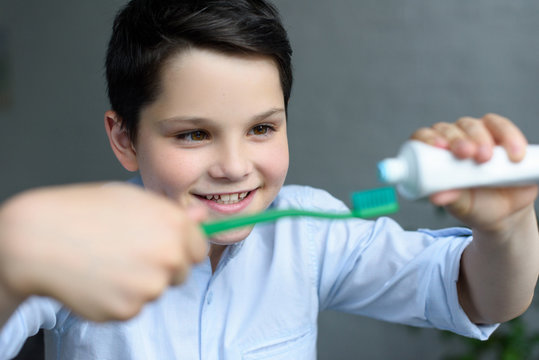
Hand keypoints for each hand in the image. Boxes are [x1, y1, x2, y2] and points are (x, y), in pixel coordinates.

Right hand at [0, 183, 206, 322]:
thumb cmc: (83, 212)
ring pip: (156, 290)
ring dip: (140, 282)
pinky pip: (133, 306)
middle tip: (130, 252)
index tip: (167, 246)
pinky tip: (98, 278)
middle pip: (182, 272)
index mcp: (174, 225)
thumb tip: (201, 218)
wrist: (38, 239)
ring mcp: (149, 287)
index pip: (200, 248)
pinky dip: (119, 297)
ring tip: (109, 261)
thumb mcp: (132, 199)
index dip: (183, 247)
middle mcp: (169, 257)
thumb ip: (171, 212)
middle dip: (163, 266)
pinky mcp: (127, 310)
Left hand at [410, 113, 537, 232]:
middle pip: (449, 130)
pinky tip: (514, 155)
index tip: (439, 147)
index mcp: (433, 155)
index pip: (424, 138)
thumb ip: (451, 199)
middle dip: (457, 139)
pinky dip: (509, 138)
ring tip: (486, 158)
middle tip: (466, 153)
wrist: (506, 211)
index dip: (428, 138)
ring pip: (474, 125)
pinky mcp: (501, 134)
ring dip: (480, 138)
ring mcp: (476, 134)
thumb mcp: (462, 205)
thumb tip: (436, 197)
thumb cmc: (475, 205)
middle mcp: (452, 139)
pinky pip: (502, 127)